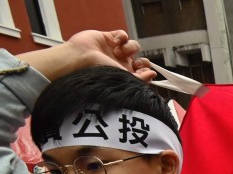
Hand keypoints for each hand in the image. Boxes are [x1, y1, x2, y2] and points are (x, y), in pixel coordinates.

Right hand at [22, 30, 154, 82]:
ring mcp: (115, 50)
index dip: (147, 72)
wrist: (79, 59)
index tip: (146, 72)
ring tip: (118, 52)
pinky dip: (122, 37)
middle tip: (135, 64)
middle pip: (142, 60)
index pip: (143, 74)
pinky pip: (123, 34)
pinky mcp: (109, 38)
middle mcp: (121, 64)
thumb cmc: (97, 73)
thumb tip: (153, 74)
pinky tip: (115, 42)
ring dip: (130, 48)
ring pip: (134, 46)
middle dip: (142, 61)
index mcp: (125, 76)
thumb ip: (140, 79)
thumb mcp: (122, 79)